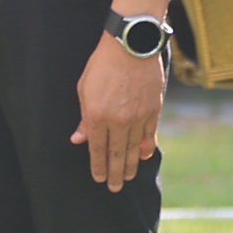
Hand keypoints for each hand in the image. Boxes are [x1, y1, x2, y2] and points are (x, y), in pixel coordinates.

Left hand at [71, 31, 166, 188]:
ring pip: (134, 148)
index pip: (97, 149)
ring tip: (128, 178)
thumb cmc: (102, 64)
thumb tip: (79, 139)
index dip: (97, 166)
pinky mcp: (153, 109)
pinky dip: (146, 147)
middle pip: (116, 154)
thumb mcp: (84, 89)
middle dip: (115, 174)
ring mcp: (138, 116)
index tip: (99, 178)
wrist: (131, 45)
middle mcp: (118, 121)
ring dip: (130, 165)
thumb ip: (84, 117)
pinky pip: (150, 134)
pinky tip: (144, 156)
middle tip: (115, 188)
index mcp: (97, 116)